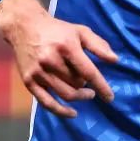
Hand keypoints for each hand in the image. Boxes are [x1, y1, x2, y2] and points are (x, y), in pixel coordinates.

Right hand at [0, 0, 118, 117]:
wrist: (25, 27)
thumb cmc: (57, 30)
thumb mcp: (80, 31)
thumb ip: (98, 45)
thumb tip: (115, 60)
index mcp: (66, 46)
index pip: (88, 71)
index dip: (101, 86)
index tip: (110, 97)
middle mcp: (51, 60)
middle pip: (76, 84)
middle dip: (86, 86)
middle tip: (88, 83)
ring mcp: (38, 72)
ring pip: (65, 94)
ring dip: (79, 97)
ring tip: (85, 93)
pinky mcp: (29, 81)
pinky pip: (46, 102)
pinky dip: (61, 111)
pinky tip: (73, 113)